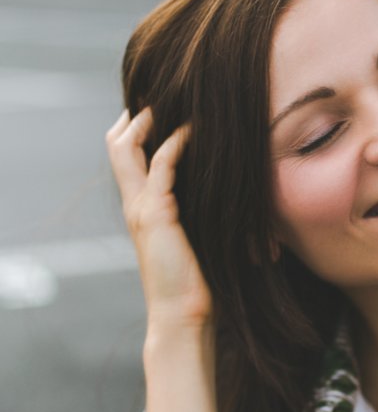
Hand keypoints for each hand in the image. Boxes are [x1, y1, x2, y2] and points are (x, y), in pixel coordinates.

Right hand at [106, 108, 213, 330]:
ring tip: (170, 101)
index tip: (161, 110)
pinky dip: (174, 143)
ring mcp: (142, 208)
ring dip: (148, 120)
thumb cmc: (194, 283)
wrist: (182, 315)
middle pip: (116, 146)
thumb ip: (195, 215)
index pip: (126, 157)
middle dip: (132, 116)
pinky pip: (161, 166)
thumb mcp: (193, 240)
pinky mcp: (157, 215)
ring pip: (128, 148)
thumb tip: (227, 196)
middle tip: (159, 96)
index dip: (135, 130)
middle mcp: (135, 204)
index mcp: (141, 209)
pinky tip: (191, 131)